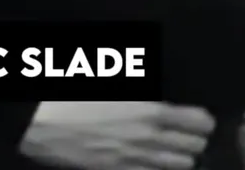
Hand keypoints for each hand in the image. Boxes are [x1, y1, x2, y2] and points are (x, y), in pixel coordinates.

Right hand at [20, 101, 215, 169]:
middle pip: (193, 148)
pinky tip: (152, 165)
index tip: (200, 120)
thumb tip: (162, 101)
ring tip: (174, 152)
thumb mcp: (113, 83)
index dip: (202, 121)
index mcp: (149, 110)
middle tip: (188, 136)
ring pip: (179, 167)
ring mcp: (134, 160)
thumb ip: (142, 95)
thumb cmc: (75, 95)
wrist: (41, 121)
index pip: (197, 122)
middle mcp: (148, 138)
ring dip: (180, 159)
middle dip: (194, 141)